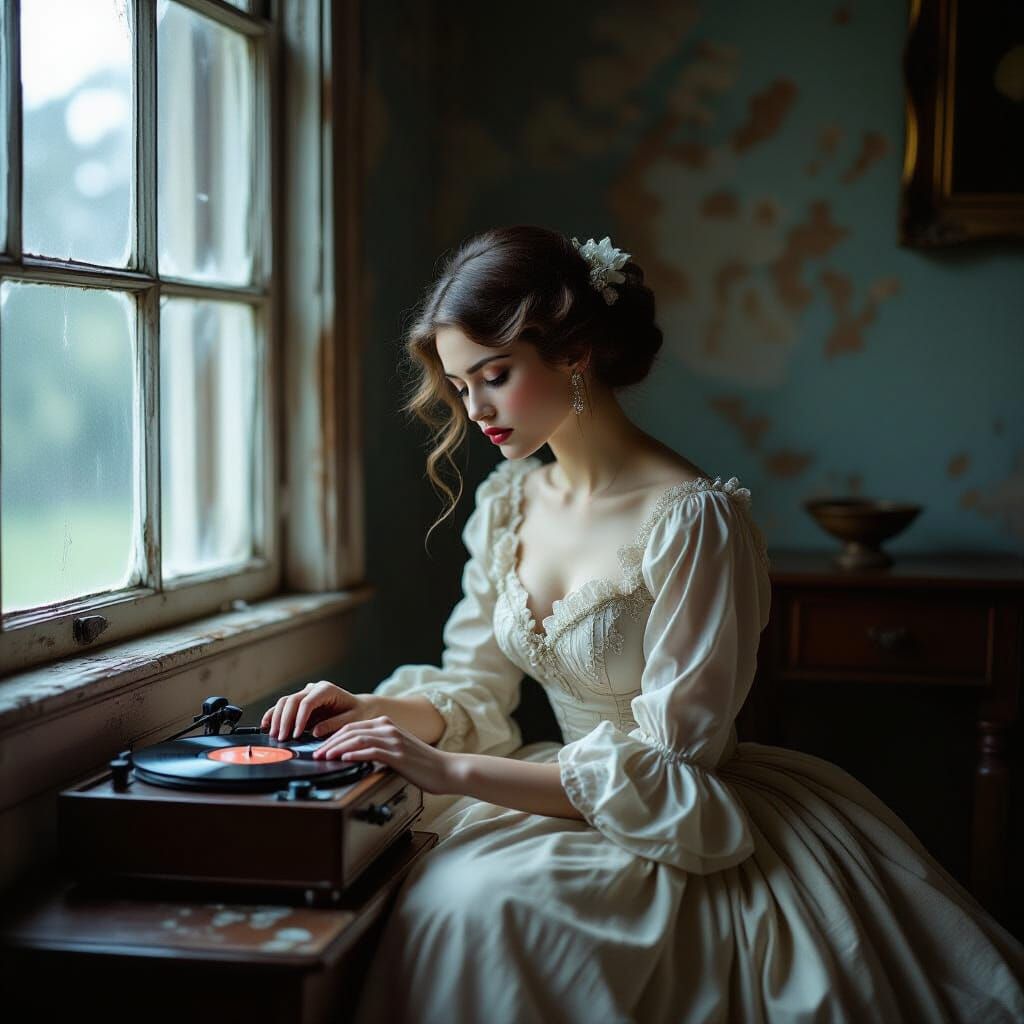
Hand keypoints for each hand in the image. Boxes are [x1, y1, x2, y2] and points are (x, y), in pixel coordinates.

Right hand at [261, 680, 376, 739]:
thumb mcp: (352, 720)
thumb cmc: (358, 712)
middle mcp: (314, 688)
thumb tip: (315, 732)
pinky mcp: (301, 701)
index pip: (307, 702)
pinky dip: (273, 714)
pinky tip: (266, 725)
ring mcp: (306, 693)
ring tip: (274, 735)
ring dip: (277, 718)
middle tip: (282, 738)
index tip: (296, 735)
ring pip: (285, 702)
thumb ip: (334, 724)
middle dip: (285, 720)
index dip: (299, 719)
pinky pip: (284, 706)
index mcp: (327, 690)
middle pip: (292, 700)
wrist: (360, 706)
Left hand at [312, 715, 456, 795]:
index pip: (352, 727)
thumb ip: (379, 749)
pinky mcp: (397, 754)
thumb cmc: (423, 765)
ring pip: (357, 739)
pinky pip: (371, 751)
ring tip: (324, 757)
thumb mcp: (397, 751)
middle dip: (330, 742)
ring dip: (337, 748)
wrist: (447, 769)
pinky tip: (344, 759)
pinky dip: (355, 754)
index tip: (321, 748)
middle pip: (351, 731)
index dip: (333, 737)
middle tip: (315, 753)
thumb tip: (356, 756)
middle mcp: (388, 728)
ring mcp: (393, 740)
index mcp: (387, 725)